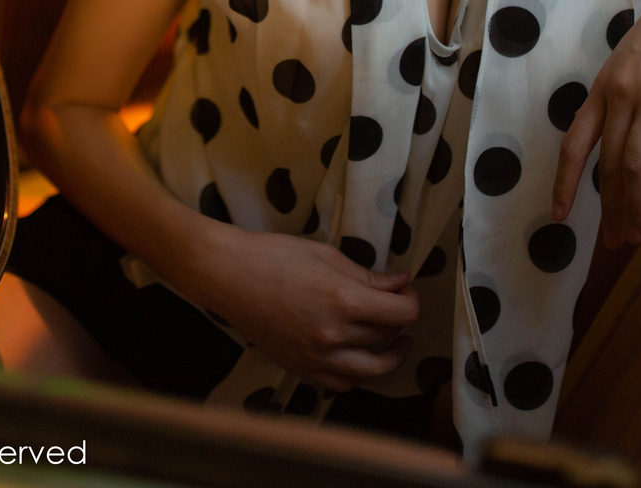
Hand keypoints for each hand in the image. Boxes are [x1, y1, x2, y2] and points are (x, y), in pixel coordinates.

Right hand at [184, 226, 420, 391]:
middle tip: (396, 305)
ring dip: (388, 357)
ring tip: (392, 342)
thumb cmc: (275, 256)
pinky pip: (339, 384)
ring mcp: (315, 358)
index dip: (412, 301)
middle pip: (386, 337)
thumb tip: (399, 284)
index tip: (406, 291)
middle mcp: (333, 336)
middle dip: (399, 320)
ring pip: (370, 371)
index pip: (401, 314)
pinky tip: (358, 358)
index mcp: (343, 301)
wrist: (228, 275)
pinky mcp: (299, 368)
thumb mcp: (327, 255)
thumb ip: (367, 275)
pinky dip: (356, 374)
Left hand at [552, 0, 640, 246]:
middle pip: (608, 164)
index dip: (564, 182)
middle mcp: (619, 94)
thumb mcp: (637, 59)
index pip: (575, 143)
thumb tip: (628, 132)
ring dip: (636, 205)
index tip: (558, 215)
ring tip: (637, 236)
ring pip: (636, 164)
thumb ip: (628, 94)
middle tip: (614, 243)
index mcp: (603, 86)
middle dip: (609, 207)